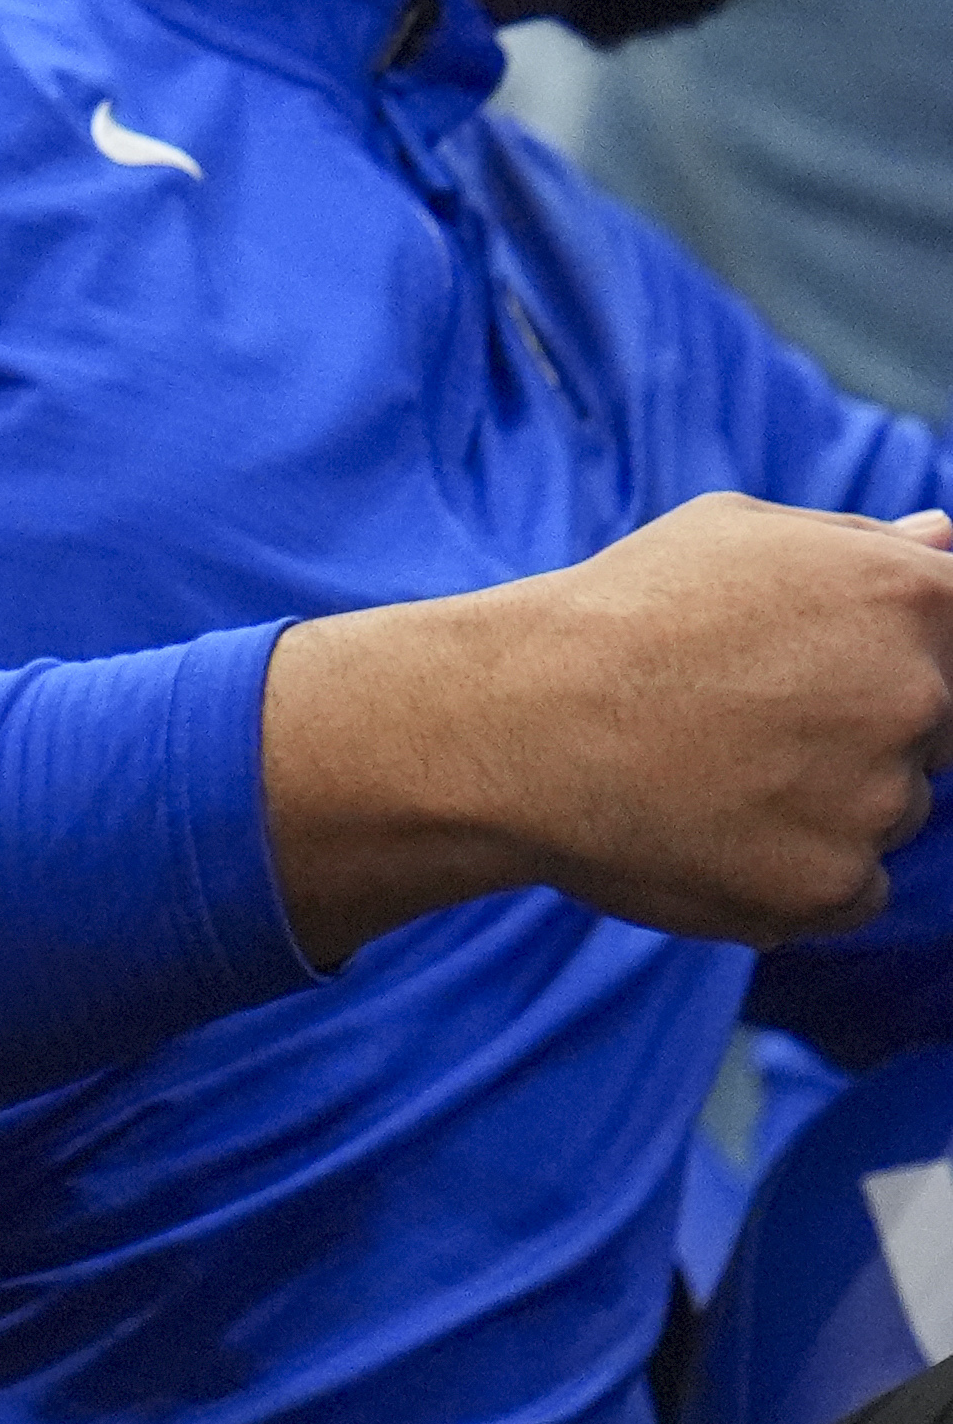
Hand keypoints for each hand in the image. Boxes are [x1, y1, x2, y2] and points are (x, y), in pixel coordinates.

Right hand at [267, 493, 952, 962]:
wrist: (513, 721)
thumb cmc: (616, 614)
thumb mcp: (732, 535)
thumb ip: (858, 545)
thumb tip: (944, 539)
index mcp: (906, 595)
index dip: (900, 654)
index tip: (827, 671)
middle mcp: (914, 695)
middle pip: (935, 734)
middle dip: (861, 730)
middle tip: (743, 722)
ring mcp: (881, 798)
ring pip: (890, 813)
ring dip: (825, 804)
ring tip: (706, 775)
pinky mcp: (837, 886)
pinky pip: (851, 888)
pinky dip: (791, 872)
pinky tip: (709, 830)